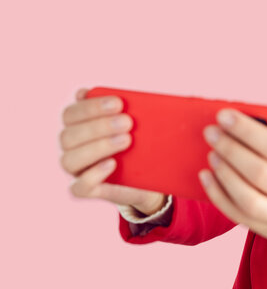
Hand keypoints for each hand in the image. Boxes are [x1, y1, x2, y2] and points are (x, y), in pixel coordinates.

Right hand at [59, 88, 166, 215]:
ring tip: (126, 140)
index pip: (71, 113)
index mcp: (79, 125)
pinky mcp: (87, 190)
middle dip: (97, 125)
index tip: (119, 102)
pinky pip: (78, 187)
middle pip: (67, 135)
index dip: (90, 106)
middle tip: (128, 122)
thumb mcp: (144, 125)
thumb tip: (176, 98)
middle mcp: (72, 147)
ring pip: (70, 159)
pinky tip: (112, 164)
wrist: (151, 178)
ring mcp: (77, 170)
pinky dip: (93, 175)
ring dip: (98, 147)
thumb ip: (143, 108)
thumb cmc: (144, 144)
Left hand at [199, 109, 266, 269]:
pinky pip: (238, 217)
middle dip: (231, 148)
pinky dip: (218, 196)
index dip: (250, 131)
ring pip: (248, 199)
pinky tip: (207, 177)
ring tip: (212, 153)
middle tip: (212, 132)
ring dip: (224, 173)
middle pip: (261, 173)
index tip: (226, 116)